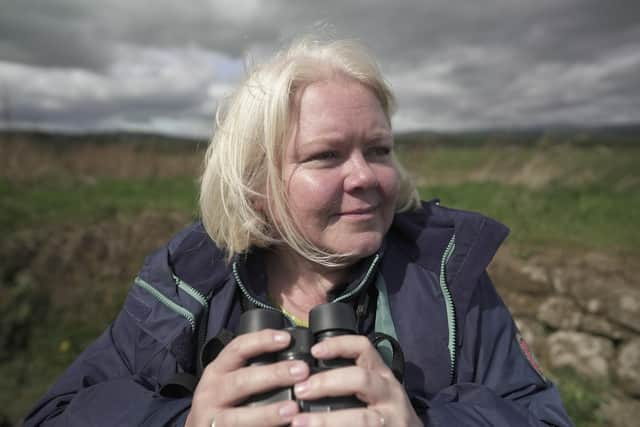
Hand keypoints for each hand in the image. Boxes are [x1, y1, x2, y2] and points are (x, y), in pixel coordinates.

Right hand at [185, 329, 309, 426]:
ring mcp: (211, 419)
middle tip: (301, 371)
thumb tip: (292, 361)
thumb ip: (252, 370)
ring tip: (293, 410)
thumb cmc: (222, 404)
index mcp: (217, 371)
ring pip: (238, 417)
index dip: (262, 340)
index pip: (238, 348)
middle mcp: (211, 392)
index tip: (286, 338)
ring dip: (268, 413)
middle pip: (242, 381)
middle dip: (273, 375)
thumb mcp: (229, 381)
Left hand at [290, 335, 420, 426]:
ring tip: (301, 422)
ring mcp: (391, 418)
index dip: (339, 345)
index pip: (364, 348)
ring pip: (361, 417)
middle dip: (327, 383)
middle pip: (360, 379)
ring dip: (327, 420)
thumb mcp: (374, 389)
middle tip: (301, 390)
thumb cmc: (385, 410)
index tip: (315, 350)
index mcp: (381, 374)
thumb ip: (348, 380)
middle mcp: (389, 392)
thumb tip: (304, 377)